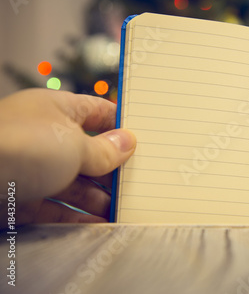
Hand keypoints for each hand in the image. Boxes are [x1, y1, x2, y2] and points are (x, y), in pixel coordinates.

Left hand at [0, 89, 135, 226]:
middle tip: (138, 182)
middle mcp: (46, 135)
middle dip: (113, 168)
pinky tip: (99, 222)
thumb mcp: (74, 146)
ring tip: (123, 207)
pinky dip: (78, 214)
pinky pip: (57, 204)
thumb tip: (129, 142)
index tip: (145, 142)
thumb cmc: (20, 146)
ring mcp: (34, 166)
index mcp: (59, 110)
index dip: (122, 126)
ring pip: (75, 181)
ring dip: (99, 195)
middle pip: (89, 151)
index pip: (99, 113)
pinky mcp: (23, 195)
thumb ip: (105, 150)